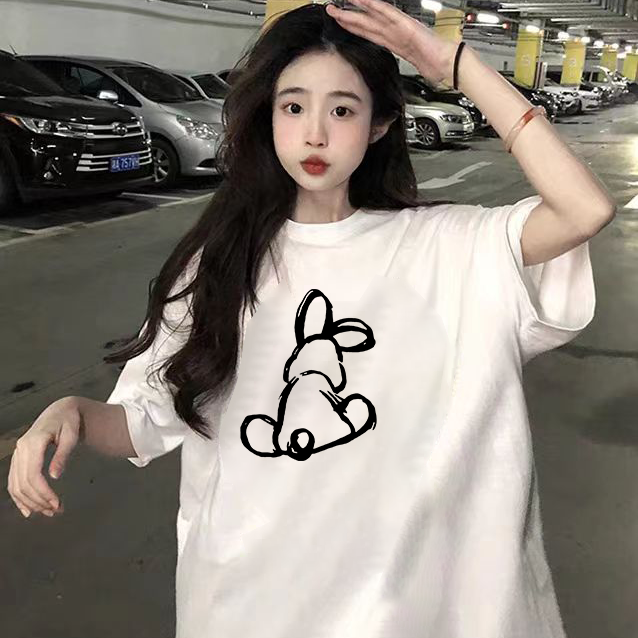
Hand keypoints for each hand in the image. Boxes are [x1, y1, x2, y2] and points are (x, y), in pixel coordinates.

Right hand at [6, 397, 79, 517]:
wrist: (60, 411)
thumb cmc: (69, 421)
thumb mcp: (71, 435)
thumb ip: (63, 455)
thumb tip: (55, 476)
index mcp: (34, 442)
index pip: (33, 474)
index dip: (43, 492)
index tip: (57, 504)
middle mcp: (21, 449)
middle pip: (24, 483)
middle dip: (39, 500)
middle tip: (56, 511)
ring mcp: (17, 454)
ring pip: (16, 485)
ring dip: (30, 502)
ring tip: (48, 511)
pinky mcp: (18, 458)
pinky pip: (14, 481)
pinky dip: (19, 497)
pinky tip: (28, 510)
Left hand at [325, 0, 458, 85]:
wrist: (447, 63)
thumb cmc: (434, 64)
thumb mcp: (409, 65)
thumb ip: (399, 63)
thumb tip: (390, 72)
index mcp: (394, 41)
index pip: (368, 32)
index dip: (353, 26)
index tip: (340, 22)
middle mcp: (394, 32)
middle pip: (366, 23)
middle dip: (347, 17)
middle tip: (331, 10)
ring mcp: (399, 27)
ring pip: (372, 16)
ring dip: (356, 9)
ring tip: (341, 3)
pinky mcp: (405, 25)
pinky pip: (387, 12)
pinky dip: (374, 5)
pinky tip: (363, 1)